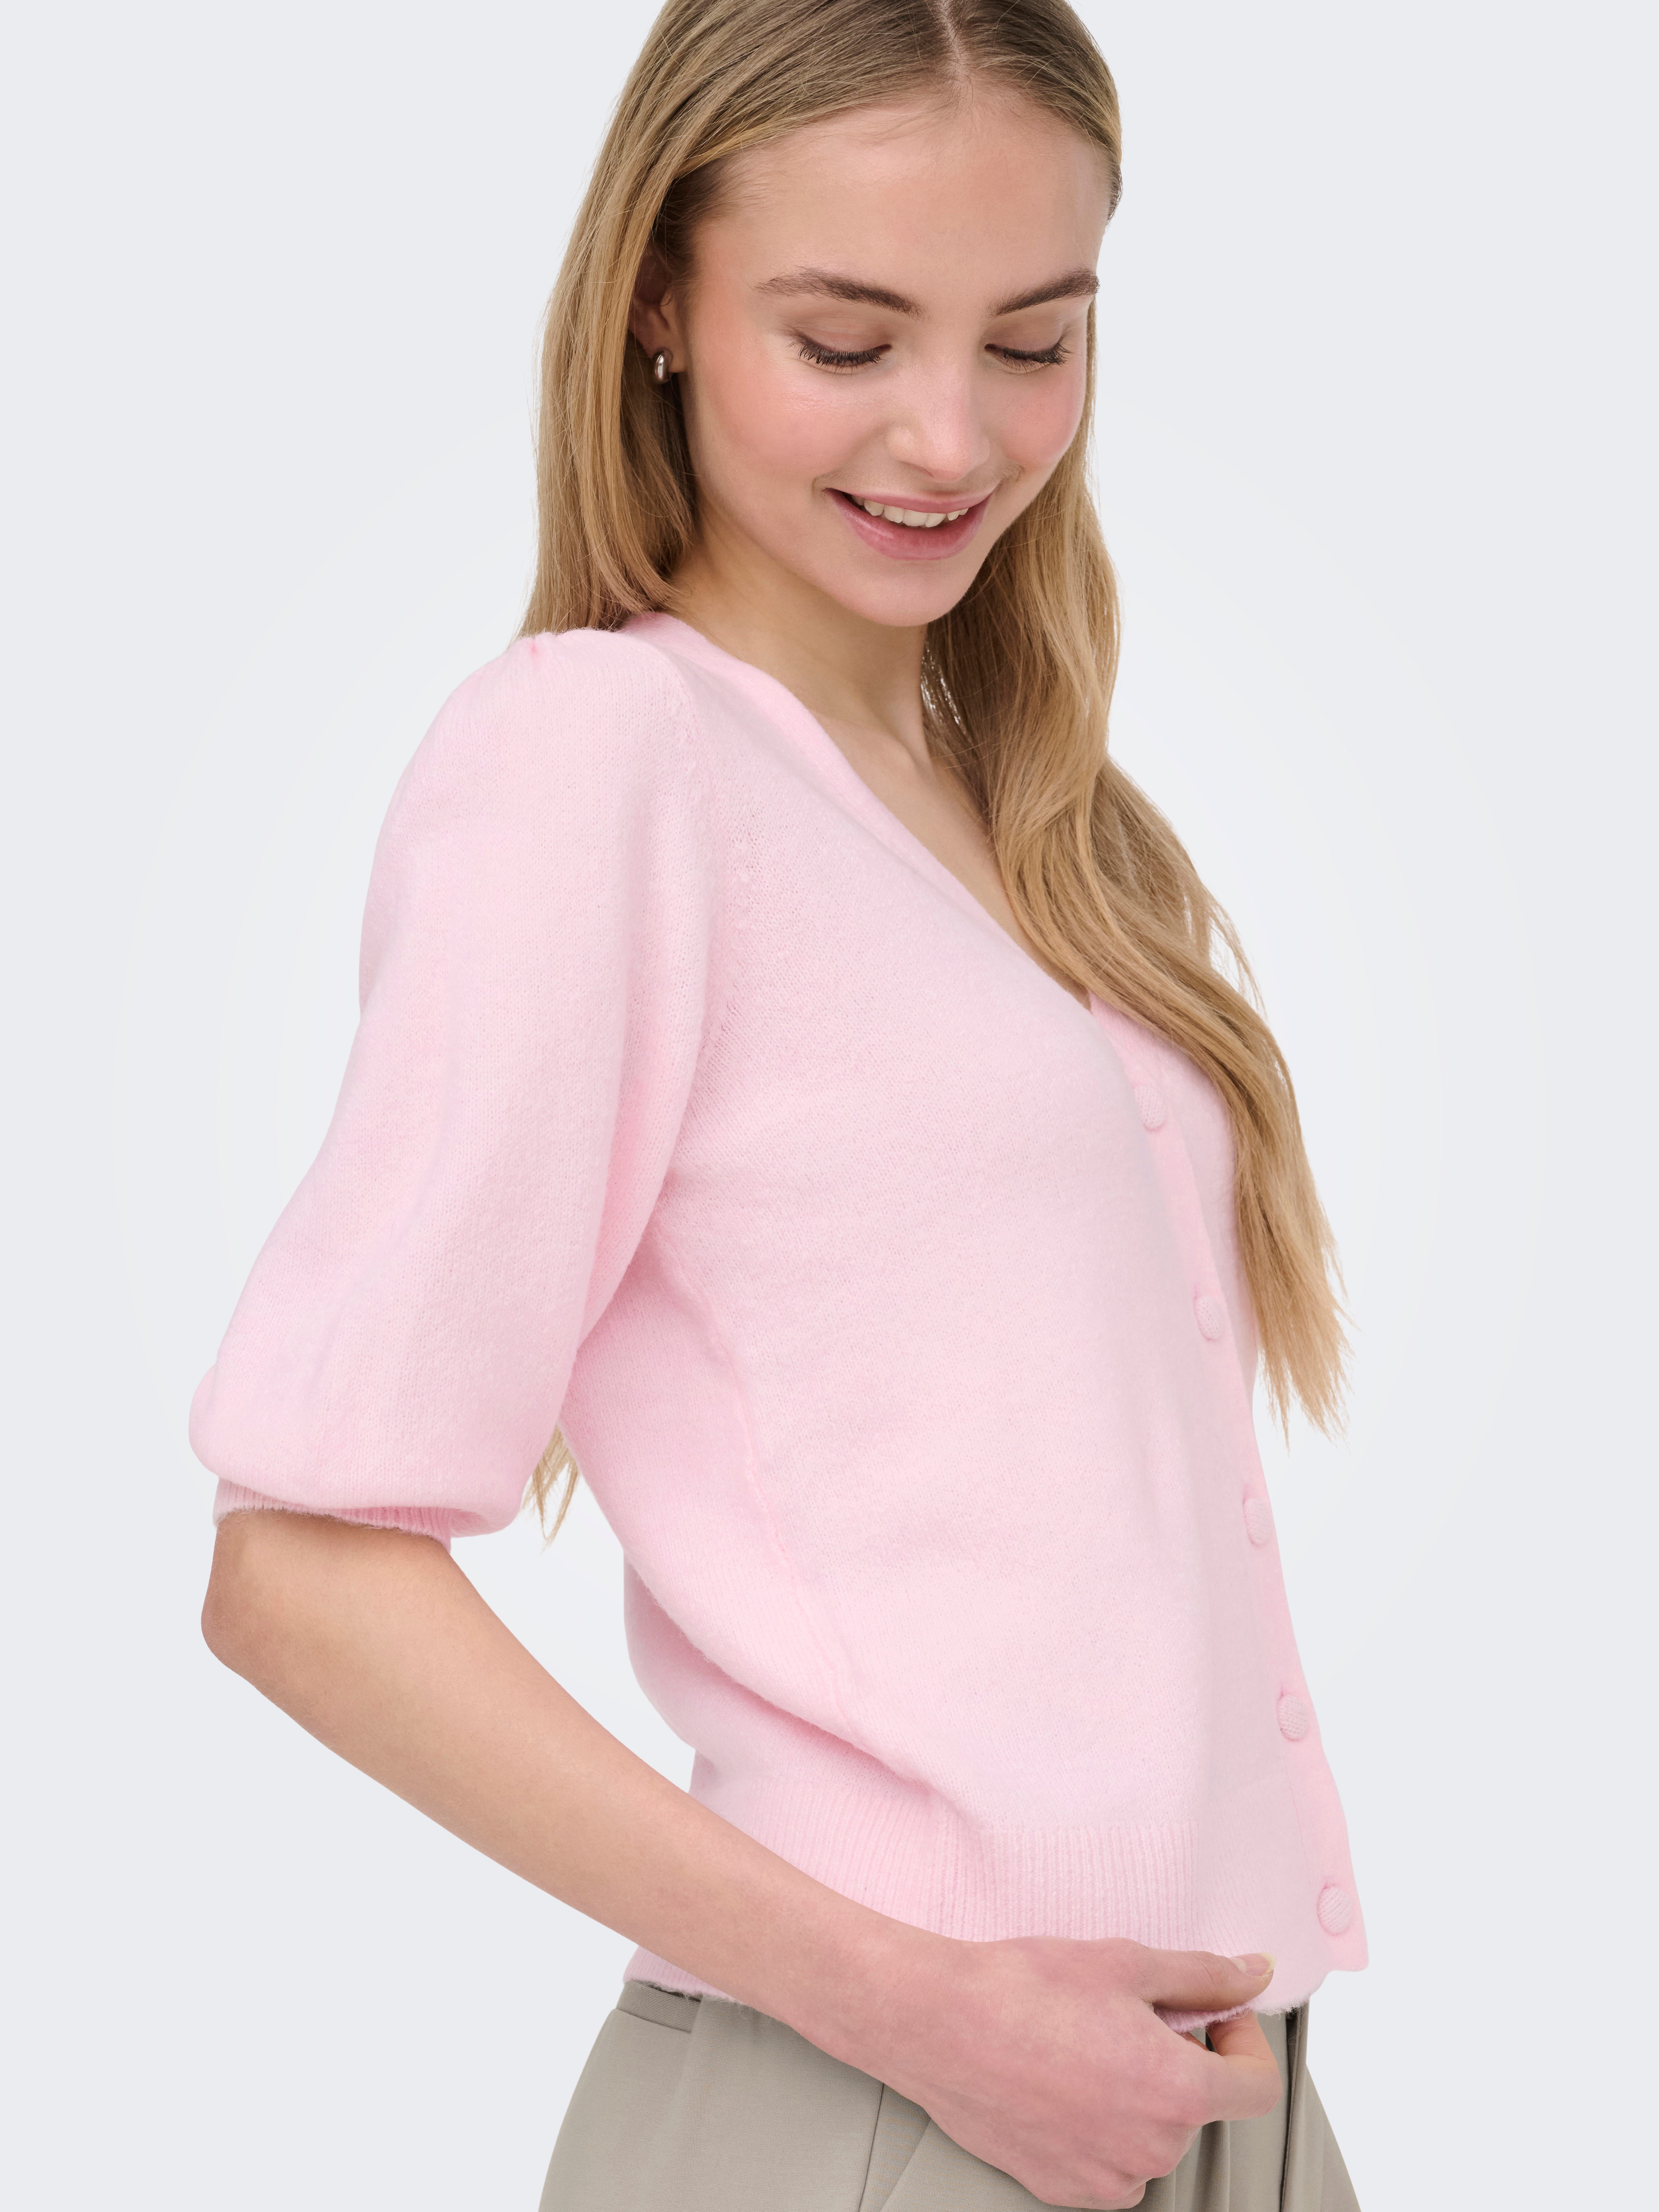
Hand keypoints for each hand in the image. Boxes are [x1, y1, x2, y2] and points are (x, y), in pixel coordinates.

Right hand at [847, 1932, 1281, 2209]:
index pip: (1258, 2088)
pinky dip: (1102, 2128)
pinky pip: (1111, 2164)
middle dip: (1178, 2059)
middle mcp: (1150, 2149)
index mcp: (1177, 2092)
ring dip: (1138, 2095)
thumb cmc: (1024, 1989)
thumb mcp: (1127, 1962)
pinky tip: (1063, 2082)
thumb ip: (1203, 1976)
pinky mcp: (1063, 2188)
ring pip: (1152, 2136)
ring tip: (1085, 2045)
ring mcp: (1105, 2176)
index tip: (1214, 2015)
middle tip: (1126, 2014)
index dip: (1244, 2041)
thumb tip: (1253, 1975)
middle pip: (1198, 2107)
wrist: (939, 2023)